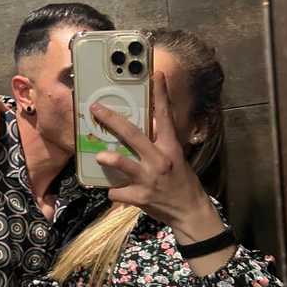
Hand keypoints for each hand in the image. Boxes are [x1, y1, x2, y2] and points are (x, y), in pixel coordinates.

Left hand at [90, 71, 223, 243]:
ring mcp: (149, 179)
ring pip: (125, 165)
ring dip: (111, 160)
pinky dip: (114, 192)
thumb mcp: (175, 158)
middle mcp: (159, 160)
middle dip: (113, 120)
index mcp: (169, 148)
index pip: (164, 116)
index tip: (155, 74)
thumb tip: (143, 127)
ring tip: (100, 156)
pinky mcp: (140, 197)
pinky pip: (118, 192)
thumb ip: (158, 144)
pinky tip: (116, 193)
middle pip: (134, 135)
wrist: (189, 212)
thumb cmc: (181, 182)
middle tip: (96, 109)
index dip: (160, 95)